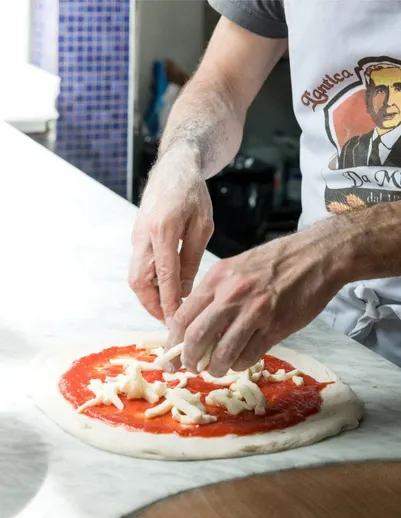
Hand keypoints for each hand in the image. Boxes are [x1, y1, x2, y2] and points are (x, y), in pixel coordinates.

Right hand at [128, 147, 213, 323]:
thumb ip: (192, 259)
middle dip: (152, 306)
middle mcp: (144, 236)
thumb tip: (185, 292)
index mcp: (163, 230)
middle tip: (170, 323)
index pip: (163, 277)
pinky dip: (149, 285)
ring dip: (149, 298)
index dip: (169, 303)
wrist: (173, 167)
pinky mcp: (136, 237)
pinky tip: (165, 293)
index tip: (177, 322)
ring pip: (135, 277)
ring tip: (169, 312)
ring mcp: (136, 237)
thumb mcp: (202, 226)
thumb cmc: (193, 194)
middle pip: (138, 282)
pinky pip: (139, 267)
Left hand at [166, 222, 346, 376]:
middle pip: (197, 337)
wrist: (315, 256)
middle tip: (191, 367)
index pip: (182, 316)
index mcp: (218, 278)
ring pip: (222, 353)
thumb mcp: (236, 268)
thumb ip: (214, 294)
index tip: (170, 356)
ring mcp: (255, 312)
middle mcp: (232, 295)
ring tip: (217, 368)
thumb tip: (194, 326)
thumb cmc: (274, 263)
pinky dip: (239, 364)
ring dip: (216, 368)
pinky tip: (240, 360)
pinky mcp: (276, 327)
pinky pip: (248, 356)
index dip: (172, 342)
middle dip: (189, 359)